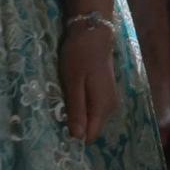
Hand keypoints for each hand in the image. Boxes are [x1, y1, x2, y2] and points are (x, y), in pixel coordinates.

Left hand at [59, 22, 119, 143]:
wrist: (93, 32)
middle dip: (75, 124)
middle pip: (91, 127)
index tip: (58, 128)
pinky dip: (82, 105)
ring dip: (77, 114)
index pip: (90, 135)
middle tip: (58, 112)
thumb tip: (77, 138)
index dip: (74, 135)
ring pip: (92, 118)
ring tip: (64, 101)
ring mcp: (110, 99)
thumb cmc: (79, 56)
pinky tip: (72, 94)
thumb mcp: (73, 83)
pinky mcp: (106, 92)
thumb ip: (76, 110)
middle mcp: (111, 107)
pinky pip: (93, 108)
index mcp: (103, 107)